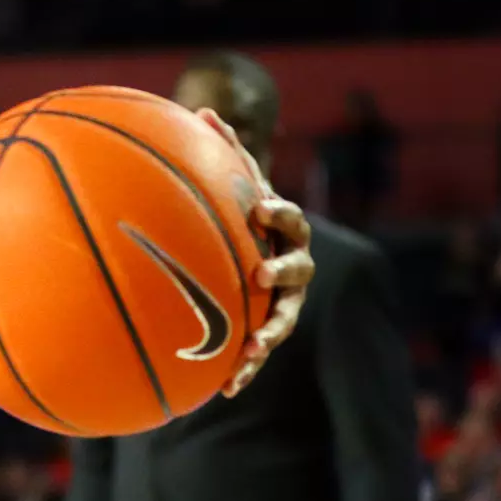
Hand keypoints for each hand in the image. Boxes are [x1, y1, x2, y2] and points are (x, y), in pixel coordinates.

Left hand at [196, 108, 314, 395]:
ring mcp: (286, 300)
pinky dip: (248, 369)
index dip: (277, 212)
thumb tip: (202, 111)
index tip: (259, 208)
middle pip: (298, 266)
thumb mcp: (235, 190)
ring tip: (255, 347)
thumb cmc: (242, 219)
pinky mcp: (271, 329)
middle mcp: (293, 265)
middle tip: (260, 273)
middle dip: (282, 269)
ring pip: (286, 318)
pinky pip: (261, 351)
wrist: (263, 259)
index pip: (288, 217)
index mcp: (283, 229)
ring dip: (270, 332)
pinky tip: (227, 389)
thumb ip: (224, 155)